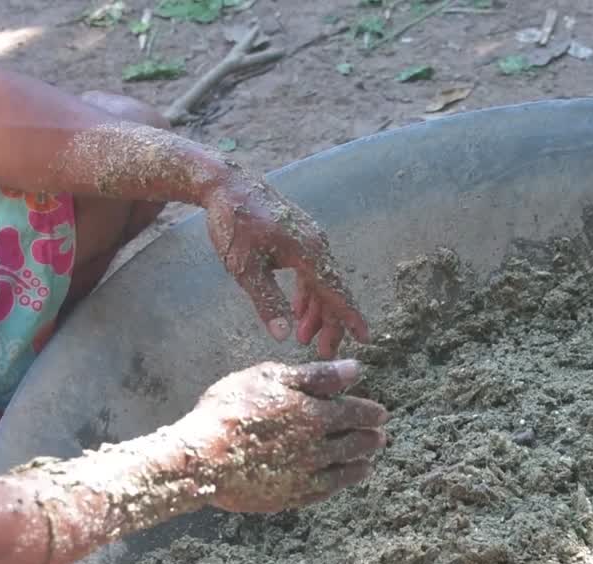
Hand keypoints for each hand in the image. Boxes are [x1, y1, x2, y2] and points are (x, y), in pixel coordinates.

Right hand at [176, 359, 387, 512]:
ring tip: (368, 461)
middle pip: (354, 443)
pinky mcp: (289, 496)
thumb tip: (356, 370)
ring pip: (343, 470)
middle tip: (381, 437)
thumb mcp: (271, 378)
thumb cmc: (231, 410)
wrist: (202, 458)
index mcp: (315, 415)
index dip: (371, 412)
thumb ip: (316, 376)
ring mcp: (304, 475)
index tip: (382, 414)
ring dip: (359, 464)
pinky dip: (338, 485)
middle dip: (371, 438)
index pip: (355, 413)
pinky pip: (323, 491)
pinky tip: (340, 482)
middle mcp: (317, 448)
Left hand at [204, 178, 370, 358]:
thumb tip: (283, 336)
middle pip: (332, 290)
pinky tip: (298, 310)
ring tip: (304, 337)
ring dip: (316, 310)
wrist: (227, 183)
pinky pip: (311, 270)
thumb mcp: (244, 268)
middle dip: (330, 323)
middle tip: (323, 352)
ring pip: (322, 281)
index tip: (365, 338)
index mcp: (307, 252)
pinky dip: (307, 292)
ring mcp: (310, 239)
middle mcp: (316, 245)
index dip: (349, 317)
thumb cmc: (233, 223)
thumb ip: (266, 301)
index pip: (335, 291)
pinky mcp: (300, 237)